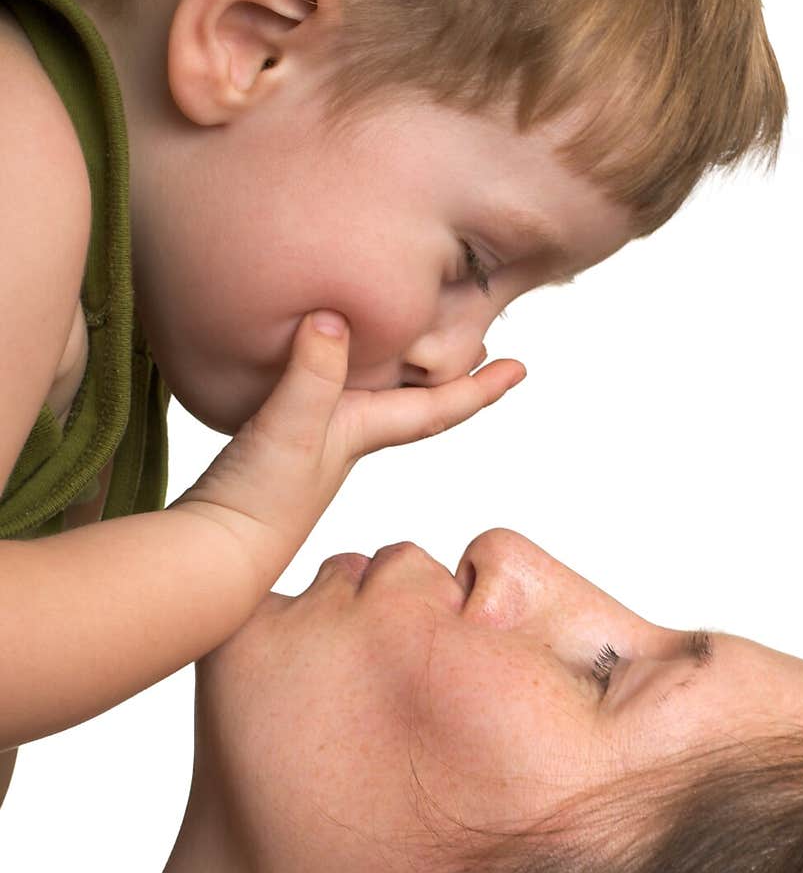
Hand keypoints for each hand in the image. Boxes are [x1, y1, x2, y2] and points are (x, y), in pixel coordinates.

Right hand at [174, 311, 525, 584]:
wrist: (210, 554)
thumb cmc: (257, 501)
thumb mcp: (291, 428)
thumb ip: (313, 374)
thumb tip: (334, 317)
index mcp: (361, 432)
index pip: (435, 407)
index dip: (479, 387)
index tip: (522, 368)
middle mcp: (344, 439)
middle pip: (412, 401)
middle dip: (446, 373)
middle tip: (480, 342)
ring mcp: (310, 446)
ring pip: (370, 399)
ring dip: (397, 372)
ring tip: (413, 340)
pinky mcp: (275, 448)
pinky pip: (323, 398)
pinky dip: (335, 373)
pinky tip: (316, 361)